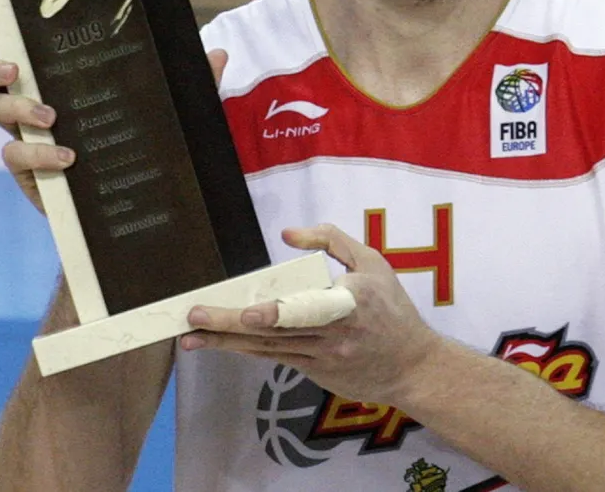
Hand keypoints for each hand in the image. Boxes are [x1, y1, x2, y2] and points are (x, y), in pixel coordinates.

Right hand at [0, 50, 228, 212]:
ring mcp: (31, 146)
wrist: (139, 216)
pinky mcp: (32, 177)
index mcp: (63, 92)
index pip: (23, 67)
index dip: (6, 58)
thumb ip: (193, 88)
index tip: (17, 57)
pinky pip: (17, 160)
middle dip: (1, 80)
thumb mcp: (173, 121)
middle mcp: (37, 116)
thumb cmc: (150, 155)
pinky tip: (67, 161)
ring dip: (18, 115)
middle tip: (26, 82)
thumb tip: (219, 54)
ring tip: (52, 122)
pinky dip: (38, 157)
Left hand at [183, 224, 444, 405]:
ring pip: (267, 349)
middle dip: (231, 325)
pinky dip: (246, 350)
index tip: (251, 312)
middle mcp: (333, 333)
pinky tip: (219, 343)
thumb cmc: (392, 308)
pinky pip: (275, 358)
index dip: (279, 314)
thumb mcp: (373, 263)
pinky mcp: (316, 371)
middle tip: (195, 317)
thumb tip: (287, 233)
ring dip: (227, 343)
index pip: (311, 308)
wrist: (412, 367)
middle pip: (275, 330)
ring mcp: (322, 357)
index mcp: (351, 301)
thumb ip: (332, 241)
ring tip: (191, 336)